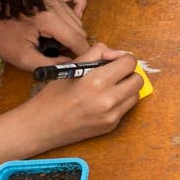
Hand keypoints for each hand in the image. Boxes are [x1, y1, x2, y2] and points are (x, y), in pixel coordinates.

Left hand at [0, 0, 91, 69]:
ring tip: (53, 38)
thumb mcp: (22, 58)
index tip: (77, 63)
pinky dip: (78, 6)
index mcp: (48, 19)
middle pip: (79, 30)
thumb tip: (71, 63)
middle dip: (72, 44)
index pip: (77, 39)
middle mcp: (54, 3)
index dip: (80, 54)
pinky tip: (69, 18)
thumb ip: (50, 64)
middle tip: (56, 52)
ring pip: (77, 18)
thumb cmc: (0, 37)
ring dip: (71, 31)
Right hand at [22, 44, 142, 149]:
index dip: (123, 59)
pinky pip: (126, 108)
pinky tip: (102, 101)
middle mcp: (107, 100)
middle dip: (128, 74)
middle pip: (138, 79)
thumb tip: (118, 53)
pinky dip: (119, 102)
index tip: (115, 61)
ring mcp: (111, 115)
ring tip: (108, 88)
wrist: (41, 126)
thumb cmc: (53, 95)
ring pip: (135, 94)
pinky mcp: (111, 126)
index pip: (130, 63)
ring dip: (126, 88)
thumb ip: (97, 53)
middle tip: (113, 74)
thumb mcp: (72, 66)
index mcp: (97, 81)